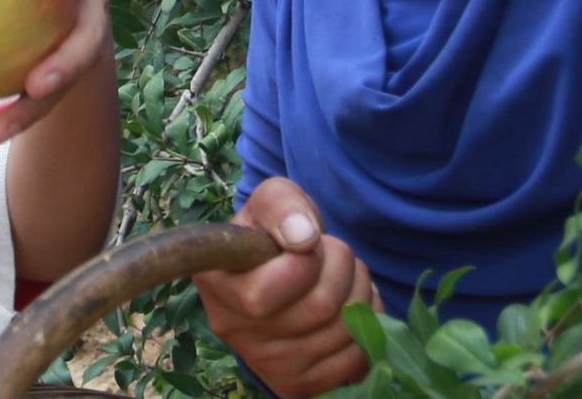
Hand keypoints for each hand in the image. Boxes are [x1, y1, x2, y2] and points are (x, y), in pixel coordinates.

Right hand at [194, 178, 379, 397]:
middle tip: (336, 254)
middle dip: (343, 267)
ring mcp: (266, 363)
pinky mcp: (296, 383)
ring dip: (360, 293)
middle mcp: (232, 329)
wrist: (278, 274)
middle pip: (318, 308)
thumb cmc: (274, 233)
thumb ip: (283, 205)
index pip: (262, 295)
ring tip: (346, 277)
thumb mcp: (273, 201)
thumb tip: (303, 237)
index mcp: (215, 282)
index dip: (304, 264)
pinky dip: (367, 327)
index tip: (308, 242)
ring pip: (341, 331)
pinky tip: (351, 308)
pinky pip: (354, 360)